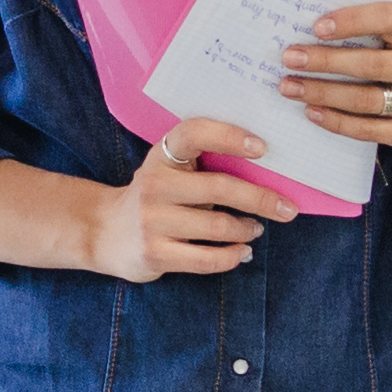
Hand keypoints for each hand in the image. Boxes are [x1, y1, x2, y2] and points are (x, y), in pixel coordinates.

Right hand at [90, 118, 293, 281]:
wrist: (103, 231)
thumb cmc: (154, 197)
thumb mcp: (170, 172)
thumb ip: (204, 167)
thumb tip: (267, 175)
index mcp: (161, 156)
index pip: (194, 134)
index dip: (229, 136)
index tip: (263, 147)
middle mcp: (153, 184)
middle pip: (219, 187)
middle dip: (261, 198)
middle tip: (287, 208)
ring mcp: (151, 220)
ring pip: (218, 225)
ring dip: (247, 229)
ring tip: (256, 228)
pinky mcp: (154, 253)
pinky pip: (207, 258)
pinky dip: (232, 256)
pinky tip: (242, 252)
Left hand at [280, 0, 391, 151]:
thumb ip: (364, 31)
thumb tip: (308, 29)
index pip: (389, 19)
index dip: (352, 21)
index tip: (316, 27)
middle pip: (372, 64)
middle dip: (326, 61)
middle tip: (290, 58)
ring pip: (366, 100)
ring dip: (323, 93)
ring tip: (290, 87)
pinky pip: (368, 129)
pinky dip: (336, 121)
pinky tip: (311, 112)